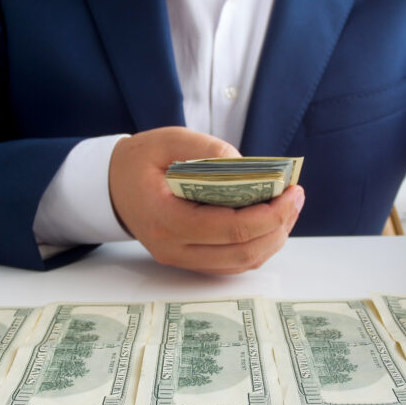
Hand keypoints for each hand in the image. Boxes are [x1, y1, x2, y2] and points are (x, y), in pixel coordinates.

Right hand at [108, 126, 304, 274]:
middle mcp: (174, 248)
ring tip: (288, 208)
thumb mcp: (168, 140)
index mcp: (167, 219)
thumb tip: (249, 167)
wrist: (109, 186)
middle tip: (296, 197)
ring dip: (272, 239)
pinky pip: (230, 263)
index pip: (231, 229)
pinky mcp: (188, 261)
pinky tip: (269, 221)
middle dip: (279, 226)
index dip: (270, 214)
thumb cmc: (139, 161)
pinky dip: (256, 245)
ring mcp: (180, 259)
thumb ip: (208, 149)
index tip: (291, 190)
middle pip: (242, 252)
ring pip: (240, 264)